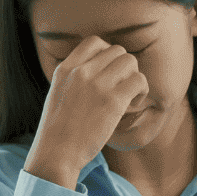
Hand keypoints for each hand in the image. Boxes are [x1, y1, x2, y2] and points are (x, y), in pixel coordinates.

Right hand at [25, 36, 148, 181]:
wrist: (56, 153)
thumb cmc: (58, 131)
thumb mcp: (58, 95)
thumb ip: (74, 80)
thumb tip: (96, 73)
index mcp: (66, 68)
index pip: (94, 42)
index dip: (108, 54)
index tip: (109, 72)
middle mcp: (81, 72)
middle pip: (117, 50)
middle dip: (124, 68)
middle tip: (121, 88)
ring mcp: (97, 85)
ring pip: (130, 61)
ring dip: (134, 78)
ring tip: (128, 97)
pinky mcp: (113, 100)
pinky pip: (139, 80)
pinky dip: (141, 91)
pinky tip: (131, 105)